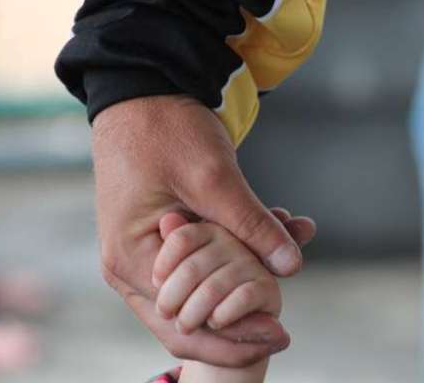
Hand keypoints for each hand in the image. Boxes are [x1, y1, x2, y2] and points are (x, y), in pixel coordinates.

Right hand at [92, 96, 315, 366]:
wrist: (143, 91)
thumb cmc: (165, 128)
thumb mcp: (213, 177)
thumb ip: (251, 224)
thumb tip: (292, 266)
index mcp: (130, 259)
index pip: (184, 321)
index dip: (233, 332)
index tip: (279, 332)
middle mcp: (129, 266)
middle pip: (190, 314)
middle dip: (242, 308)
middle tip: (286, 311)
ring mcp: (142, 252)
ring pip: (200, 286)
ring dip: (245, 272)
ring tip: (294, 241)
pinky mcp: (160, 235)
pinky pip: (200, 259)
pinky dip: (236, 250)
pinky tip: (278, 228)